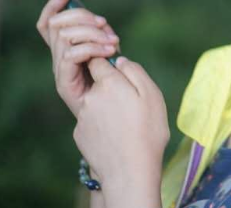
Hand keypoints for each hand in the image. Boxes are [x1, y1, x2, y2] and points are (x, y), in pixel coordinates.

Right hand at [36, 0, 120, 117]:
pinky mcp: (65, 82)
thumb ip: (100, 36)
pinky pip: (71, 55)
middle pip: (57, 24)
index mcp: (67, 48)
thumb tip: (100, 21)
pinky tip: (108, 52)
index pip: (48, 23)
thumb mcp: (108, 51)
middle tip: (105, 24)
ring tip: (113, 43)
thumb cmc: (115, 82)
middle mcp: (59, 57)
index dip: (53, 6)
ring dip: (92, 34)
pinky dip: (91, 49)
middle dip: (83, 17)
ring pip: (66, 36)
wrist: (117, 115)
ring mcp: (61, 70)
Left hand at [72, 56, 168, 205]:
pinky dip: (101, 123)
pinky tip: (115, 135)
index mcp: (109, 83)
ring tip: (125, 122)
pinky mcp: (79, 134)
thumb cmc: (147, 130)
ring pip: (94, 102)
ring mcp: (83, 117)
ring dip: (106, 106)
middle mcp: (91, 97)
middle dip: (111, 88)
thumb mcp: (152, 94)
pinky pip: (91, 120)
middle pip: (98, 83)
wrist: (130, 171)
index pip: (98, 61)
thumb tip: (120, 60)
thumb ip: (135, 71)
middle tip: (130, 104)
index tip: (122, 75)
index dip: (109, 64)